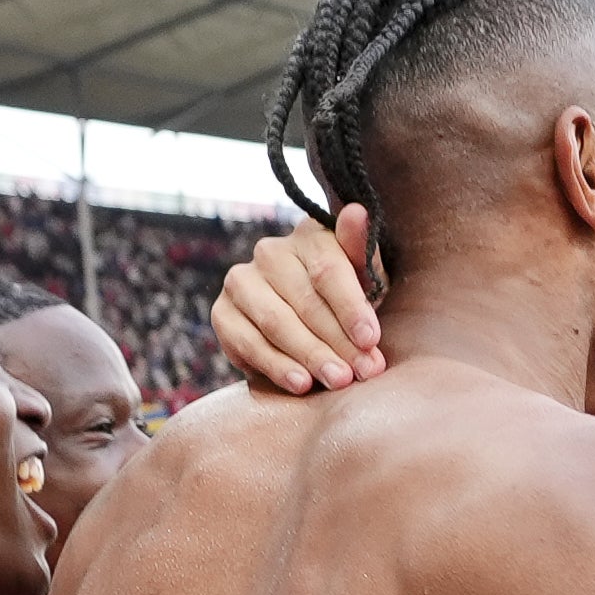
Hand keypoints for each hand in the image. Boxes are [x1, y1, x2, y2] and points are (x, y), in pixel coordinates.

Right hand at [214, 211, 387, 396]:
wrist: (307, 328)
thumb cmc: (346, 300)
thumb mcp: (366, 277)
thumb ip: (363, 250)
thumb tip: (357, 211)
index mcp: (309, 237)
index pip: (328, 270)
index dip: (351, 307)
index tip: (371, 339)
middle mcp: (270, 253)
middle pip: (305, 302)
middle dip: (337, 341)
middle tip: (361, 372)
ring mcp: (241, 282)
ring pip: (276, 322)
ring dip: (309, 355)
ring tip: (337, 381)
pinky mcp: (222, 313)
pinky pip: (248, 343)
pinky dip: (276, 366)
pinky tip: (300, 384)